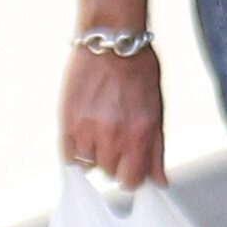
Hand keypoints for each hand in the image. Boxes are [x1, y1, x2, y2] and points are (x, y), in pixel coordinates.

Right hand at [60, 43, 166, 188]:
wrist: (112, 43)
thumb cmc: (140, 74)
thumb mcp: (156, 113)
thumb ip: (156, 151)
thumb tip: (159, 183)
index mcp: (140, 135)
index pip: (131, 181)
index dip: (130, 177)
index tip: (129, 169)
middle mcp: (113, 136)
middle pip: (108, 174)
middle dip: (114, 161)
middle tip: (115, 137)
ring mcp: (87, 129)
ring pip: (88, 166)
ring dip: (94, 154)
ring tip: (99, 130)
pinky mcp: (67, 121)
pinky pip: (68, 155)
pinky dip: (75, 150)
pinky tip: (84, 132)